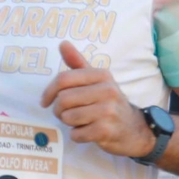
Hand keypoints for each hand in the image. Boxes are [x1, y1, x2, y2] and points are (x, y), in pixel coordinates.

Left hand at [40, 40, 150, 157]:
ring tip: (81, 121)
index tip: (45, 101)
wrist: (133, 128)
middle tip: (67, 114)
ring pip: (68, 117)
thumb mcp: (97, 80)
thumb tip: (62, 43)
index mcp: (102, 75)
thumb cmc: (109, 103)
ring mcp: (108, 111)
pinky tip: (88, 131)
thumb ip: (78, 63)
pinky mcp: (106, 131)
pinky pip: (77, 134)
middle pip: (63, 99)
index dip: (49, 91)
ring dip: (69, 123)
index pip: (64, 79)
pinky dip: (77, 135)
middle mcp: (107, 90)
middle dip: (59, 110)